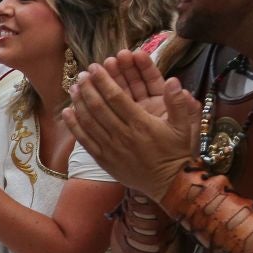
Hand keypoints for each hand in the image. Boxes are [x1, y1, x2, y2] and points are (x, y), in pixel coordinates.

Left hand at [62, 59, 198, 198]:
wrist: (169, 185)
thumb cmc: (177, 154)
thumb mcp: (184, 128)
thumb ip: (179, 104)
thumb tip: (174, 81)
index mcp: (141, 124)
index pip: (116, 98)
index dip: (104, 80)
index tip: (95, 67)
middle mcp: (123, 135)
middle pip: (98, 107)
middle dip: (88, 88)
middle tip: (82, 74)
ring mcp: (111, 149)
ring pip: (89, 122)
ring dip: (79, 103)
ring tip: (73, 88)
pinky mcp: (104, 160)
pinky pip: (85, 141)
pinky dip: (74, 126)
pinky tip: (67, 112)